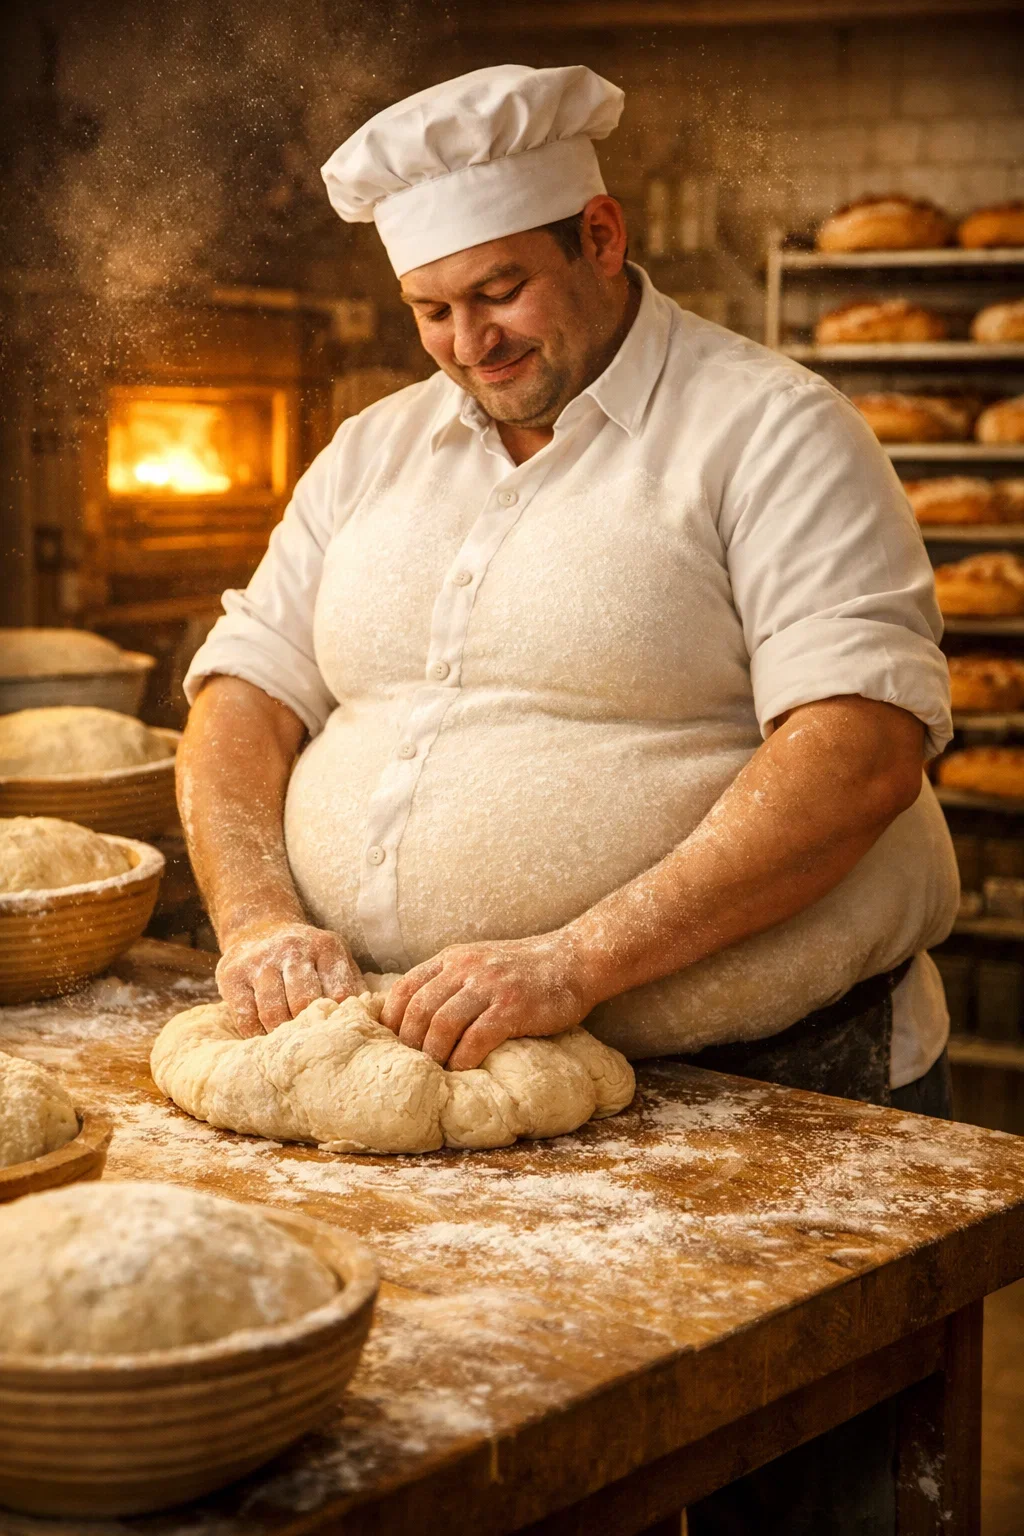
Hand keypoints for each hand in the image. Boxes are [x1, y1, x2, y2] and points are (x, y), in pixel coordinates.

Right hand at [216, 921, 362, 1036]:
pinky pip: (247, 1017)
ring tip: (290, 1049)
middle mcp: (292, 948)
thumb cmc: (308, 958)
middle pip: (305, 1003)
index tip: (340, 1041)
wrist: (259, 929)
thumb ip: (354, 986)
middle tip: (314, 1051)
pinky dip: (258, 1035)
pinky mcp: (233, 975)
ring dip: (283, 1036)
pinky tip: (267, 1039)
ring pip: (275, 1013)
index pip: (339, 993)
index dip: (340, 1022)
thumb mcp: (335, 959)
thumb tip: (376, 1018)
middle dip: (310, 1031)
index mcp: (326, 946)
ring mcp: (260, 960)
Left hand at [378, 933, 592, 1070]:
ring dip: (435, 1054)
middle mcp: (466, 967)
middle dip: (411, 1043)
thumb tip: (419, 1018)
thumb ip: (451, 980)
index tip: (391, 1044)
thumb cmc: (525, 970)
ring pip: (443, 1025)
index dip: (391, 1019)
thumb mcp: (480, 962)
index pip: (405, 987)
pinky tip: (464, 1069)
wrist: (575, 960)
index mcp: (453, 958)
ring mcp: (489, 986)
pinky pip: (476, 1038)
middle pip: (419, 1009)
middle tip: (414, 1065)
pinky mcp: (512, 1007)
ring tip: (437, 1071)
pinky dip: (464, 1059)